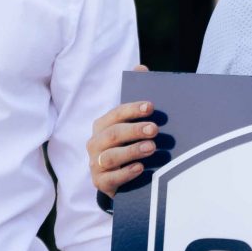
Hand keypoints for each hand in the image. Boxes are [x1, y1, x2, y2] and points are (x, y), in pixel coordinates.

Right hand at [88, 70, 157, 197]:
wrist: (120, 179)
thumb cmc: (128, 145)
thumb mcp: (133, 123)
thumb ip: (137, 99)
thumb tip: (141, 67)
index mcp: (102, 125)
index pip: (115, 114)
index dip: (132, 109)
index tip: (151, 107)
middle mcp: (95, 143)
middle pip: (113, 134)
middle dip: (134, 130)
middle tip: (155, 129)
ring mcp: (96, 164)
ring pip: (110, 156)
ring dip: (131, 151)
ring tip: (151, 147)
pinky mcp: (101, 182)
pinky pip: (111, 178)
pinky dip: (125, 173)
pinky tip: (140, 168)